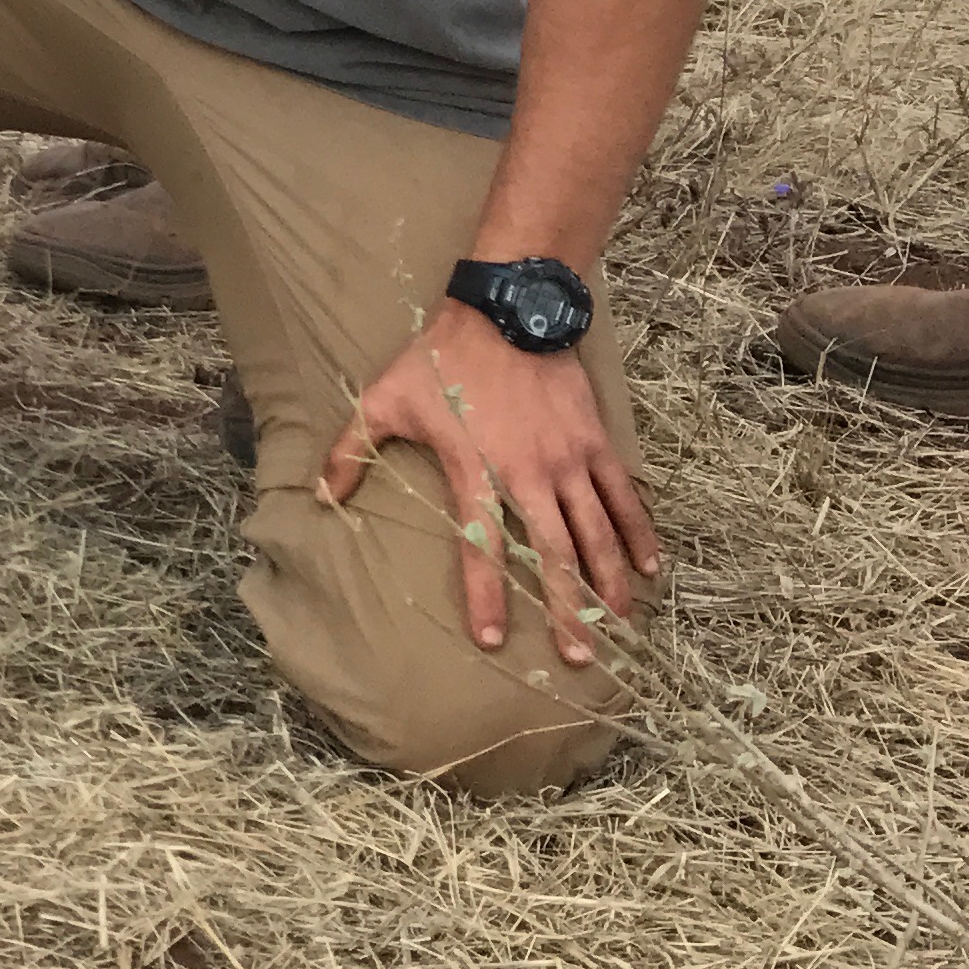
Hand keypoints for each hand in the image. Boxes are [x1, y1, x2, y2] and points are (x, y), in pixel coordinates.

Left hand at [323, 312, 661, 666]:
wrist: (505, 311)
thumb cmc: (440, 361)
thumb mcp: (382, 400)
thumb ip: (349, 450)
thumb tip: (318, 495)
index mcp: (476, 470)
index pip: (482, 544)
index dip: (486, 594)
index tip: (493, 638)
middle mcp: (529, 473)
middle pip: (553, 553)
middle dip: (568, 608)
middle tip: (576, 656)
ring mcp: (568, 459)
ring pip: (597, 532)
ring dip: (610, 582)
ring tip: (622, 626)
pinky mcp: (595, 443)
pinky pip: (623, 496)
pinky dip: (638, 533)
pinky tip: (650, 568)